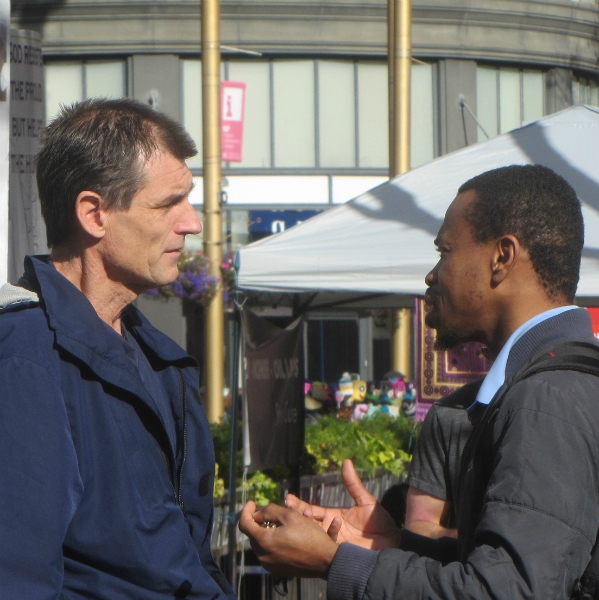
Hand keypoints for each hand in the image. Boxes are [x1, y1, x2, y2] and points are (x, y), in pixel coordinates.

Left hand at [238, 501, 338, 578]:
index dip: (246, 510)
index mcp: (263, 541)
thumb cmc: (309, 536)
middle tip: (271, 512)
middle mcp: (263, 556)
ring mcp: (270, 565)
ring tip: (281, 524)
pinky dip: (272, 543)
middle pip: (253, 534)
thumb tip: (257, 513)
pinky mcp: (277, 570)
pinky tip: (285, 537)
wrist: (325, 561)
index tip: (252, 502)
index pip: (244, 524)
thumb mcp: (290, 515)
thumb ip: (269, 511)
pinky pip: (269, 553)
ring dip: (266, 532)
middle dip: (259, 521)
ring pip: (261, 544)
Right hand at [285, 459, 399, 549]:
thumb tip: (346, 461)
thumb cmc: (380, 522)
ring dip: (306, 524)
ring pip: (313, 534)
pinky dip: (326, 534)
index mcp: (333, 517)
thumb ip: (353, 484)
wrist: (393, 542)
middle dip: (297, 515)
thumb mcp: (366, 501)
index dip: (300, 505)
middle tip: (289, 508)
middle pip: (308, 522)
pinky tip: (330, 524)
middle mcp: (330, 529)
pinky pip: (327, 544)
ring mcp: (333, 542)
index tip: (289, 499)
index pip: (312, 510)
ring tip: (304, 514)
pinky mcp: (339, 553)